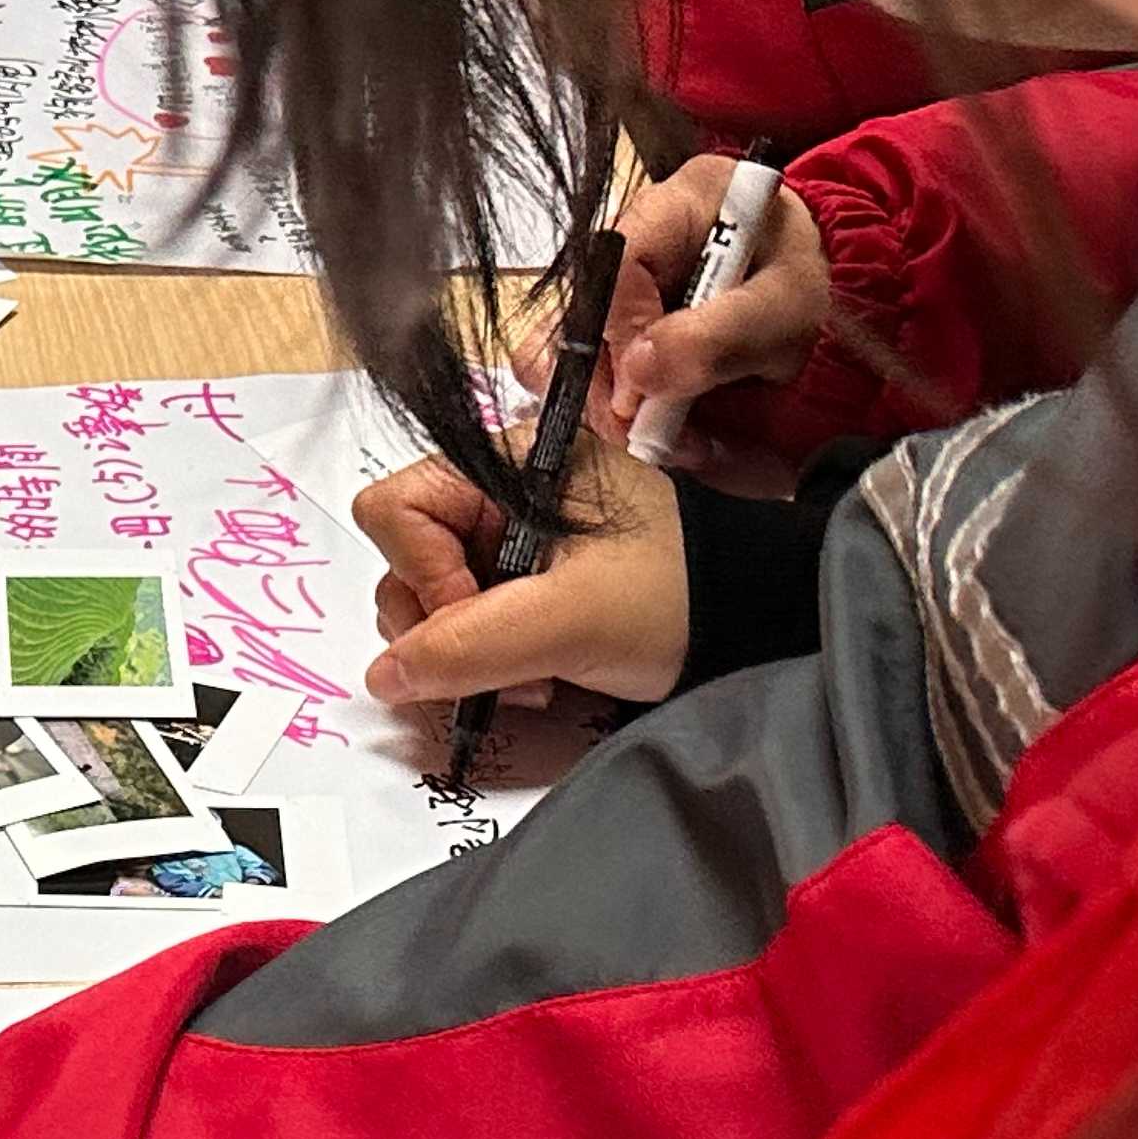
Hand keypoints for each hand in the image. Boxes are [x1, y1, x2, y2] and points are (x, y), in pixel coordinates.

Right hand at [353, 435, 686, 713]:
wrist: (757, 620)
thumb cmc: (677, 596)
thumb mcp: (572, 619)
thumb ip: (470, 646)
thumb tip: (380, 677)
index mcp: (511, 462)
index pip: (397, 508)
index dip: (421, 572)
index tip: (478, 615)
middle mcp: (498, 491)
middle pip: (401, 559)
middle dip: (441, 625)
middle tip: (503, 662)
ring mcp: (506, 538)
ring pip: (424, 600)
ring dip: (462, 652)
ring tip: (532, 675)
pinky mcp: (519, 580)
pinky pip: (460, 623)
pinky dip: (484, 659)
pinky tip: (536, 674)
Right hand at [517, 153, 826, 471]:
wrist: (815, 306)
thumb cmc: (801, 292)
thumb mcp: (783, 313)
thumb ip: (719, 338)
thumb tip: (636, 371)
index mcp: (682, 201)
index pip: (616, 260)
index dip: (618, 330)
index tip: (639, 392)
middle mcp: (633, 230)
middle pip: (579, 307)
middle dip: (602, 382)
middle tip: (640, 431)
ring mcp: (613, 276)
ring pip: (568, 343)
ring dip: (602, 402)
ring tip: (655, 436)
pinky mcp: (608, 317)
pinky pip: (581, 365)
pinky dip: (608, 405)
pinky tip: (649, 425)